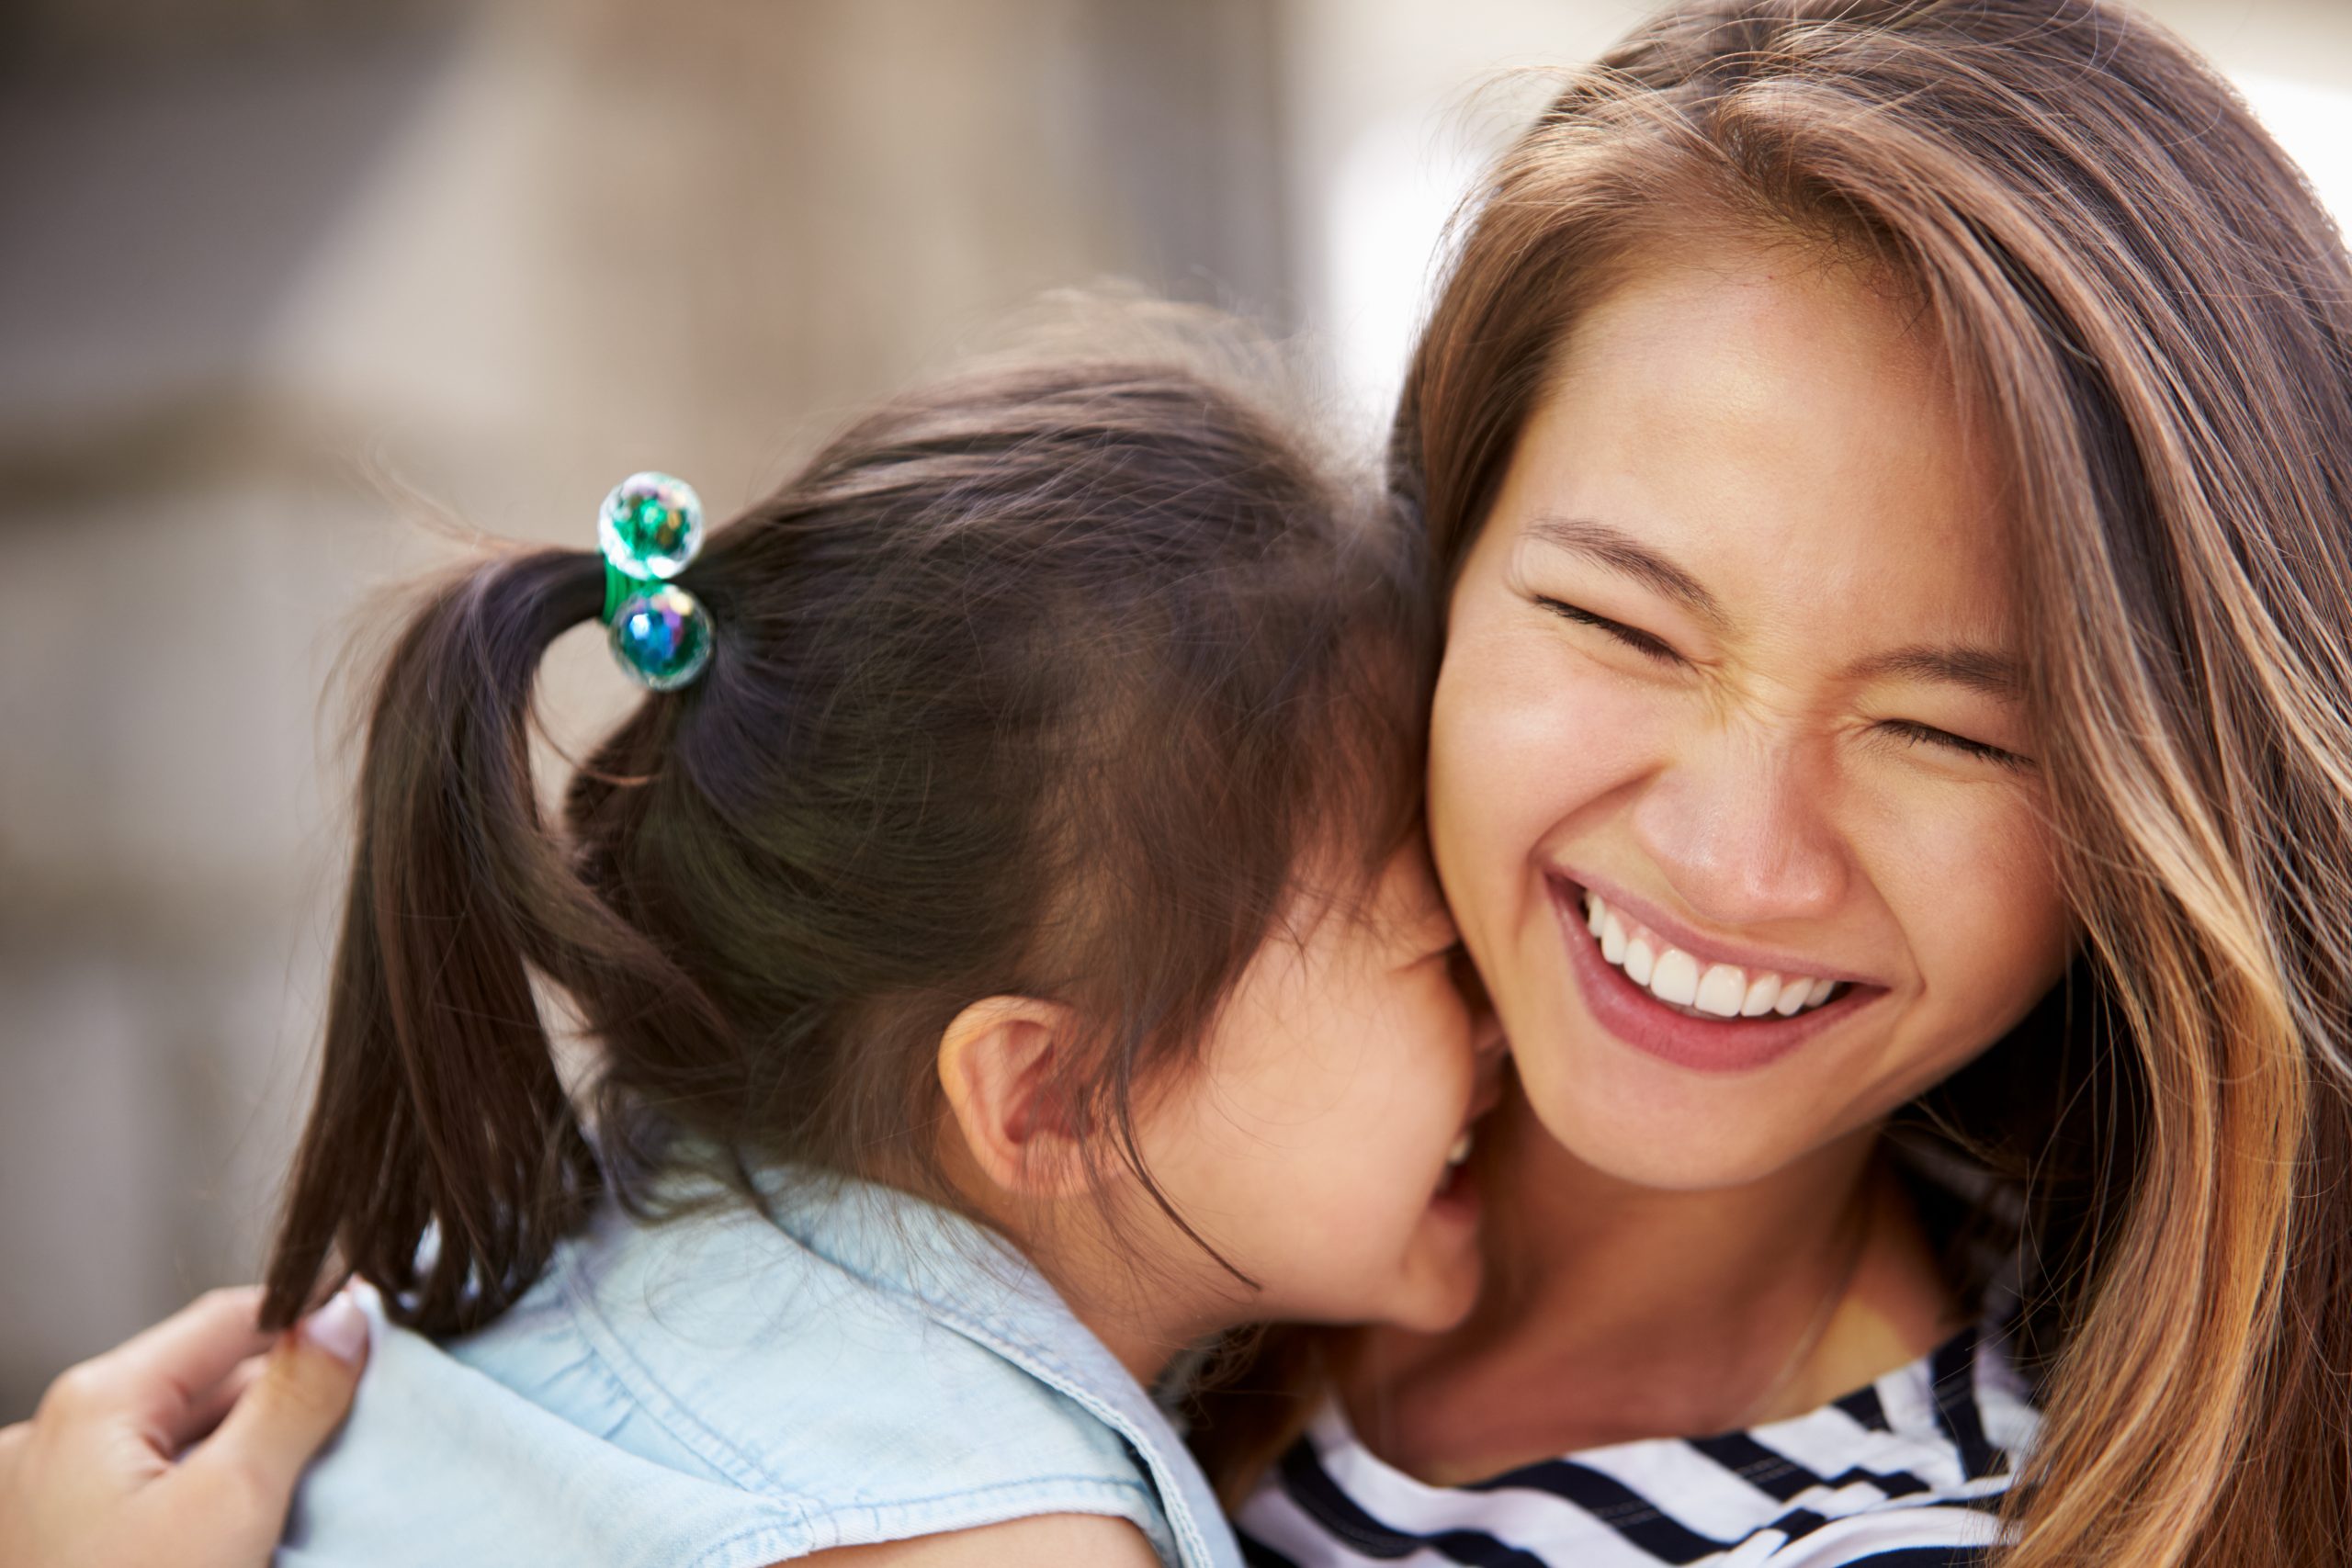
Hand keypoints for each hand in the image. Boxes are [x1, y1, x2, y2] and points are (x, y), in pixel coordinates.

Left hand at [0, 1285, 367, 1567]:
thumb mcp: (237, 1503)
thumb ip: (295, 1397)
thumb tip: (347, 1314)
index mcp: (90, 1404)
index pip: (229, 1319)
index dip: (311, 1318)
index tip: (382, 1333)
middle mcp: (49, 1437)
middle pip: (201, 1383)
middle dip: (281, 1401)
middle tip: (357, 1431)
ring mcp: (40, 1498)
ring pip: (176, 1444)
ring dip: (246, 1456)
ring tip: (301, 1496)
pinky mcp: (54, 1548)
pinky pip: (146, 1494)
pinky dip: (203, 1501)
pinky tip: (244, 1538)